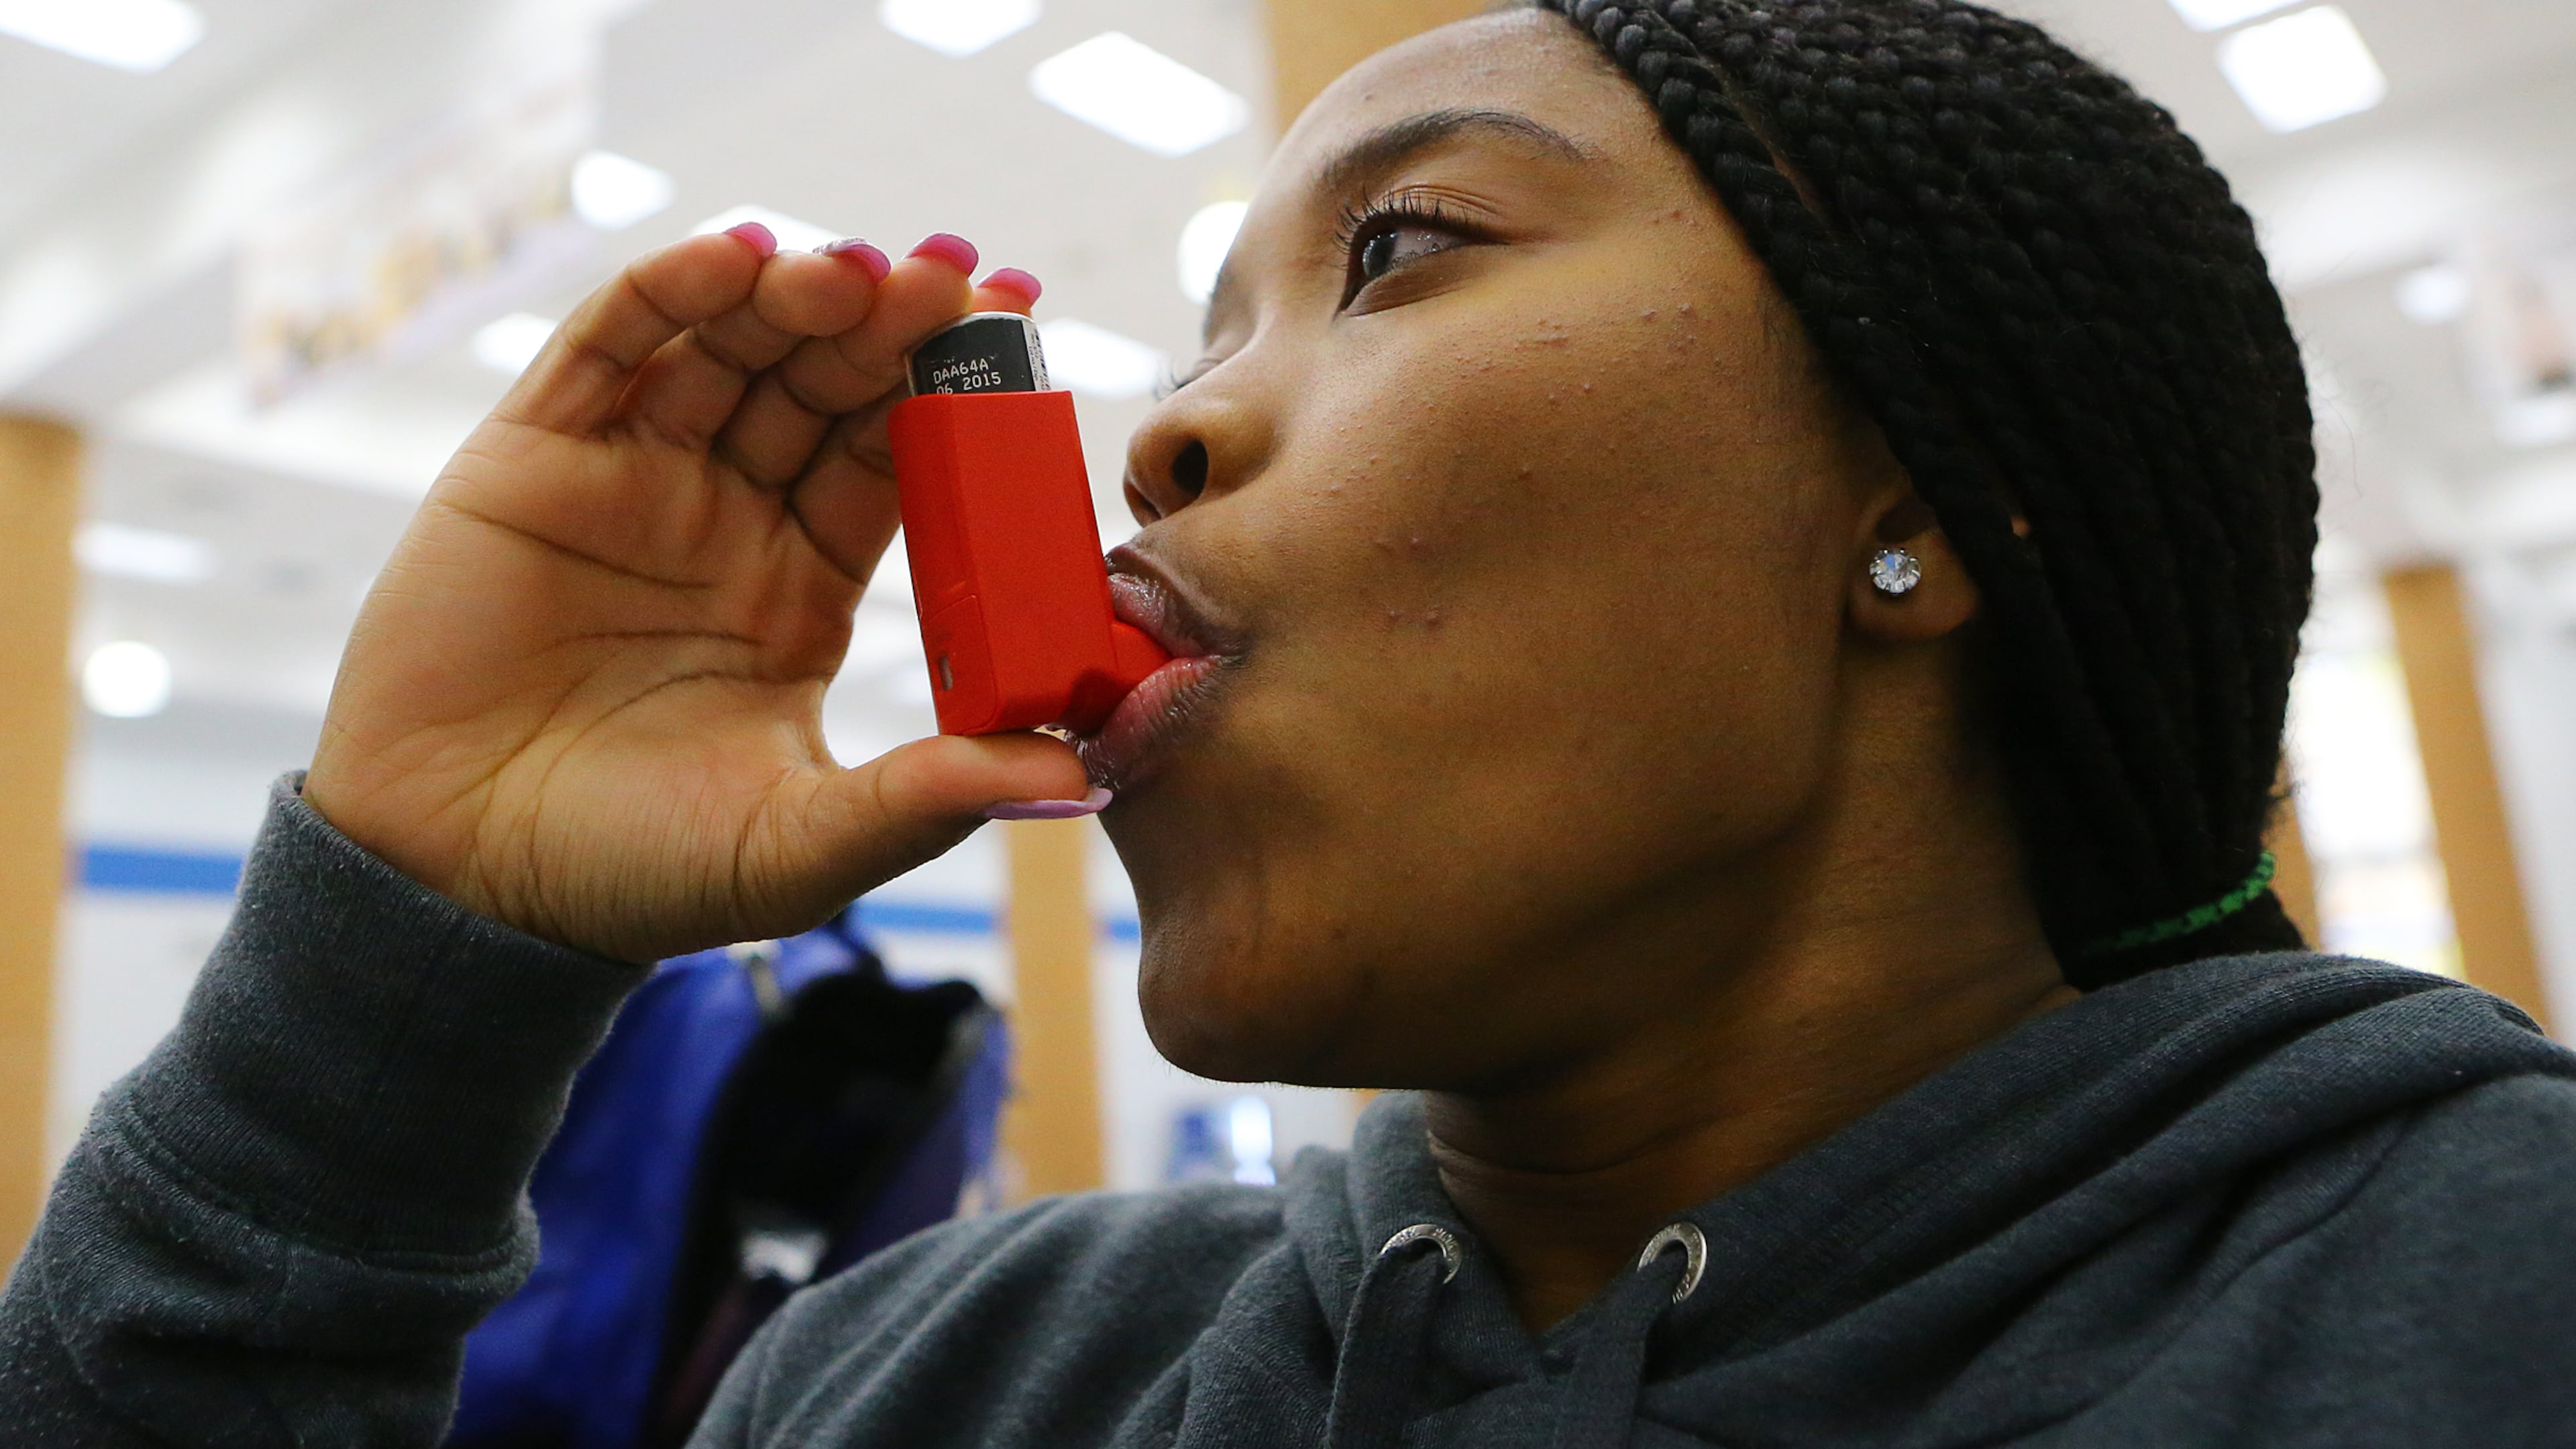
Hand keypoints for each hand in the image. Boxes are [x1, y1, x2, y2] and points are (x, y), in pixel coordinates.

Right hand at [305, 228, 1088, 961]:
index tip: (1023, 329)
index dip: (957, 396)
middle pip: (824, 386)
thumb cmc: (634, 871)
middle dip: (887, 325)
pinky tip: (731, 260)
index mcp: (803, 586)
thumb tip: (1084, 780)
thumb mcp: (806, 842)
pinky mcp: (532, 460)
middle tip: (952, 274)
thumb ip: (933, 798)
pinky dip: (666, 294)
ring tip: (853, 273)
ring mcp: (630, 479)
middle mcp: (726, 516)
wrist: (460, 885)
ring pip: (727, 349)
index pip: (896, 461)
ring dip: (793, 297)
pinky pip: (607, 351)